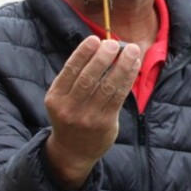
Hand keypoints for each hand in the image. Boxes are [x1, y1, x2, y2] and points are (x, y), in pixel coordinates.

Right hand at [44, 36, 141, 189]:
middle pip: (89, 78)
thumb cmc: (71, 114)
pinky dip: (128, 78)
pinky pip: (119, 96)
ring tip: (132, 50)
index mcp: (55, 97)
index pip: (70, 71)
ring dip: (122, 65)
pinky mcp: (105, 124)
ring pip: (108, 86)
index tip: (95, 39)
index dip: (83, 53)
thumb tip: (100, 45)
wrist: (72, 151)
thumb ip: (77, 76)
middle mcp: (69, 108)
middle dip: (103, 57)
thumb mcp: (63, 97)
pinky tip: (135, 65)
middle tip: (114, 43)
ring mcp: (87, 117)